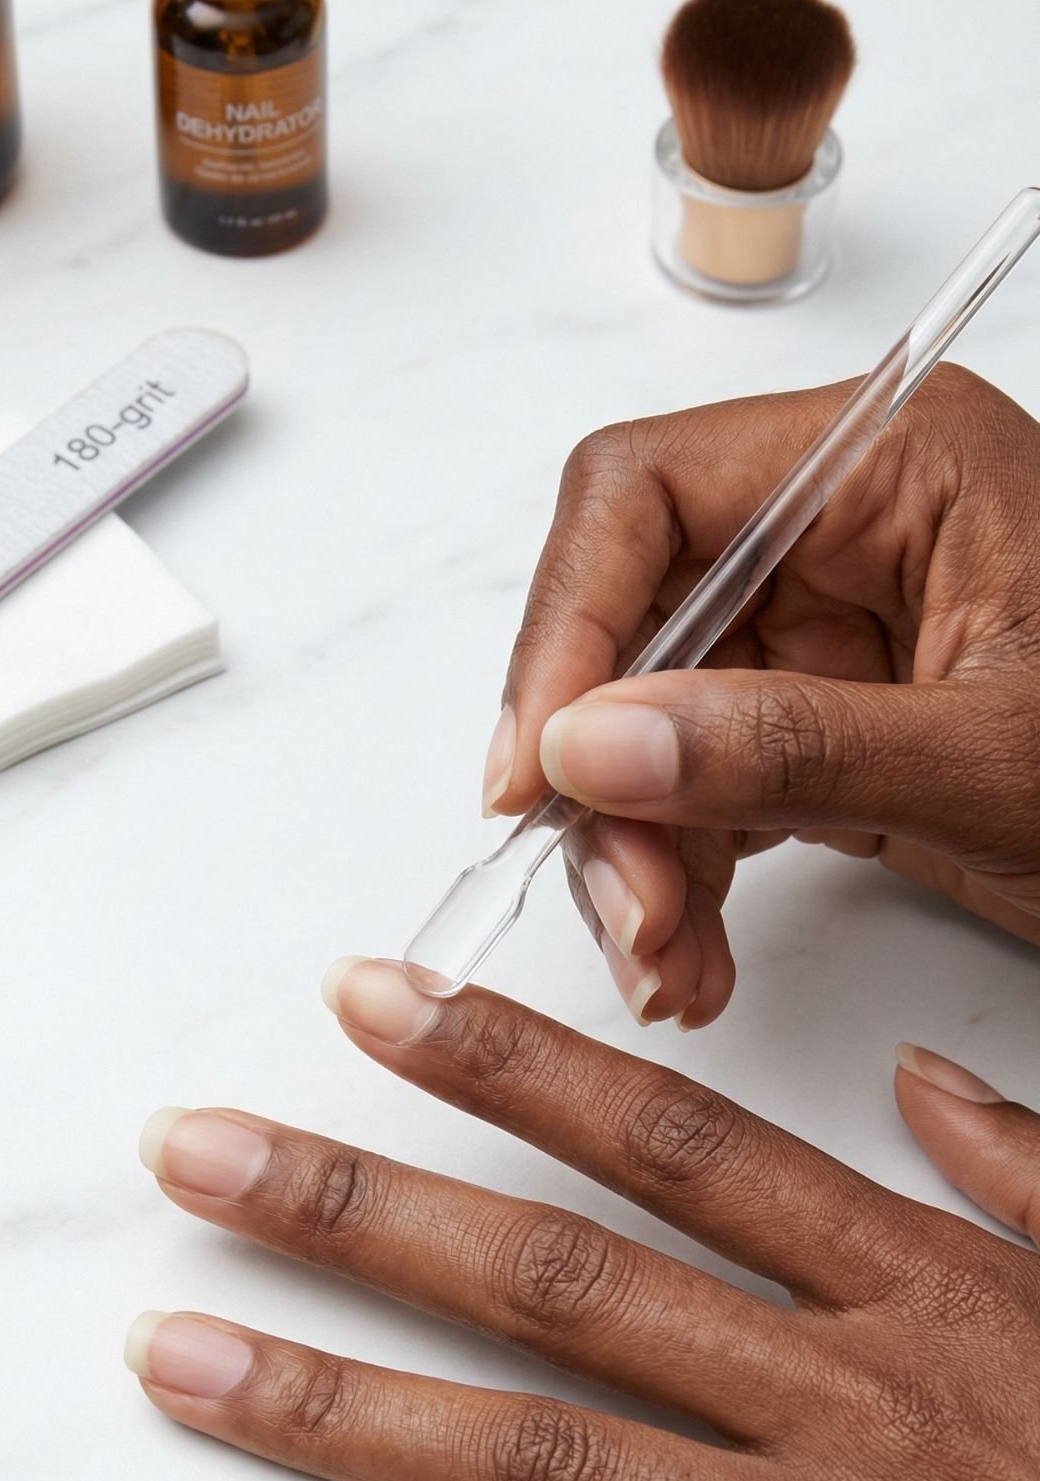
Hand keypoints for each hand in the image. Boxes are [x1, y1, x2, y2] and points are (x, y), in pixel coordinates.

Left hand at [129, 960, 1039, 1480]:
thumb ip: (1031, 1177)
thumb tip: (930, 1084)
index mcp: (922, 1287)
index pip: (674, 1142)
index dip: (509, 1065)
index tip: (370, 1001)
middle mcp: (845, 1401)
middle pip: (558, 1281)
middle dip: (357, 1205)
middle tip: (193, 1154)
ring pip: (539, 1462)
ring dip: (338, 1405)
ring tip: (179, 1360)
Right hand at [479, 365, 1039, 1026]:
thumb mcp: (994, 762)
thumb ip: (788, 746)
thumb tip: (592, 745)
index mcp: (889, 464)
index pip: (645, 495)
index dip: (566, 630)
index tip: (536, 772)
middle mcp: (838, 530)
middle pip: (630, 625)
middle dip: (607, 781)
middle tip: (626, 909)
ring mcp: (821, 633)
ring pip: (646, 727)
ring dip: (635, 855)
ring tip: (668, 967)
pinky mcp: (819, 726)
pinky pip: (699, 791)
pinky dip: (680, 882)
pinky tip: (694, 962)